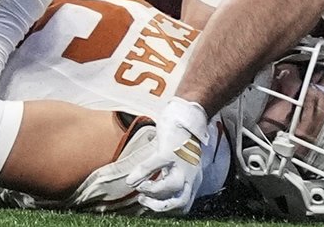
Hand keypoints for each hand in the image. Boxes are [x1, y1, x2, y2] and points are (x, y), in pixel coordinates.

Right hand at [124, 97, 209, 212]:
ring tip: (139, 187)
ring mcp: (181, 162)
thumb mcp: (179, 162)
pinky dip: (141, 174)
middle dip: (160, 206)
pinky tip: (131, 179)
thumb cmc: (181, 139)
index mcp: (192, 178)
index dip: (168, 209)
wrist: (187, 115)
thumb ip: (170, 174)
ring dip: (151, 191)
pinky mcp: (169, 150)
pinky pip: (153, 166)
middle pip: (181, 202)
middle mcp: (190, 173)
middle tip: (144, 201)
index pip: (184, 204)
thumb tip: (151, 185)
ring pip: (171, 187)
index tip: (152, 204)